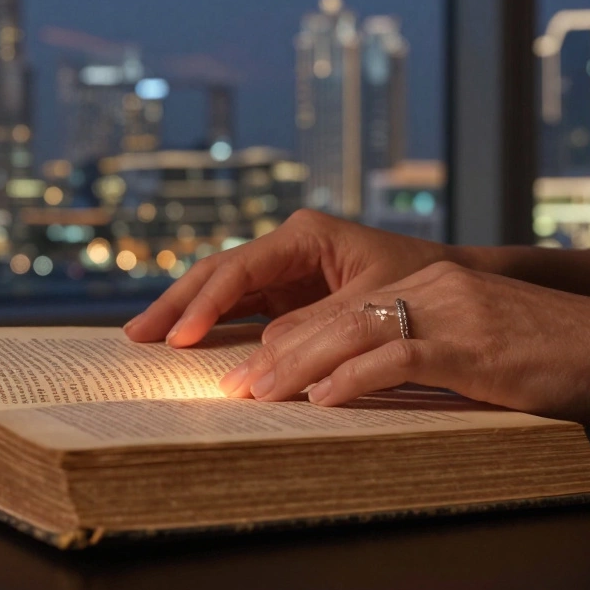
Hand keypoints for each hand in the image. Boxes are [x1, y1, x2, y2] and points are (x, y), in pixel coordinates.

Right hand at [124, 209, 453, 346]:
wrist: (452, 288)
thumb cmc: (420, 287)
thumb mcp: (371, 306)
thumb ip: (319, 326)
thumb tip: (263, 354)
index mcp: (306, 235)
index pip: (241, 268)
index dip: (206, 303)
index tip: (180, 336)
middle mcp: (287, 248)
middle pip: (217, 273)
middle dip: (177, 303)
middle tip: (137, 334)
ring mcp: (283, 272)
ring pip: (221, 290)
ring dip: (184, 314)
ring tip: (143, 337)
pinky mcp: (286, 297)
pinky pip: (239, 310)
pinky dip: (210, 327)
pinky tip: (181, 344)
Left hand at [217, 261, 589, 429]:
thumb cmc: (557, 356)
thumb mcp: (481, 345)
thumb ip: (426, 352)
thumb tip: (365, 382)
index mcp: (434, 283)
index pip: (345, 307)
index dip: (294, 336)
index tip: (254, 366)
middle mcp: (436, 287)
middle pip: (336, 315)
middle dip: (279, 350)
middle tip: (236, 382)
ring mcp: (453, 311)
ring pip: (353, 331)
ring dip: (298, 365)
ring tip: (258, 392)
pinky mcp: (473, 345)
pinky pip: (398, 358)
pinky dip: (354, 378)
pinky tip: (322, 399)